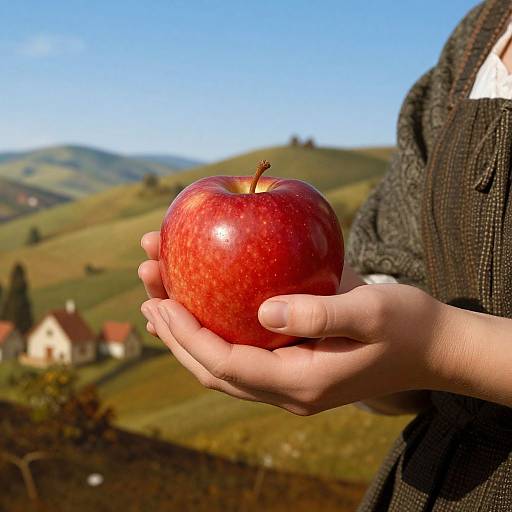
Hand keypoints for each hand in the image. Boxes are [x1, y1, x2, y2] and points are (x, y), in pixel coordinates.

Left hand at [139, 233, 464, 414]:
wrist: (436, 349)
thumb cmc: (409, 325)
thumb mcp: (373, 309)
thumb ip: (320, 313)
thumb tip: (263, 311)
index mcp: (303, 381)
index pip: (226, 364)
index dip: (187, 335)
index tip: (160, 300)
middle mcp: (290, 390)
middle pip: (214, 370)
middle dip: (176, 335)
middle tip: (148, 295)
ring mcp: (292, 384)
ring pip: (224, 367)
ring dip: (189, 336)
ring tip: (160, 302)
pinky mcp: (297, 369)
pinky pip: (242, 357)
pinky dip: (214, 335)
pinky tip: (204, 309)